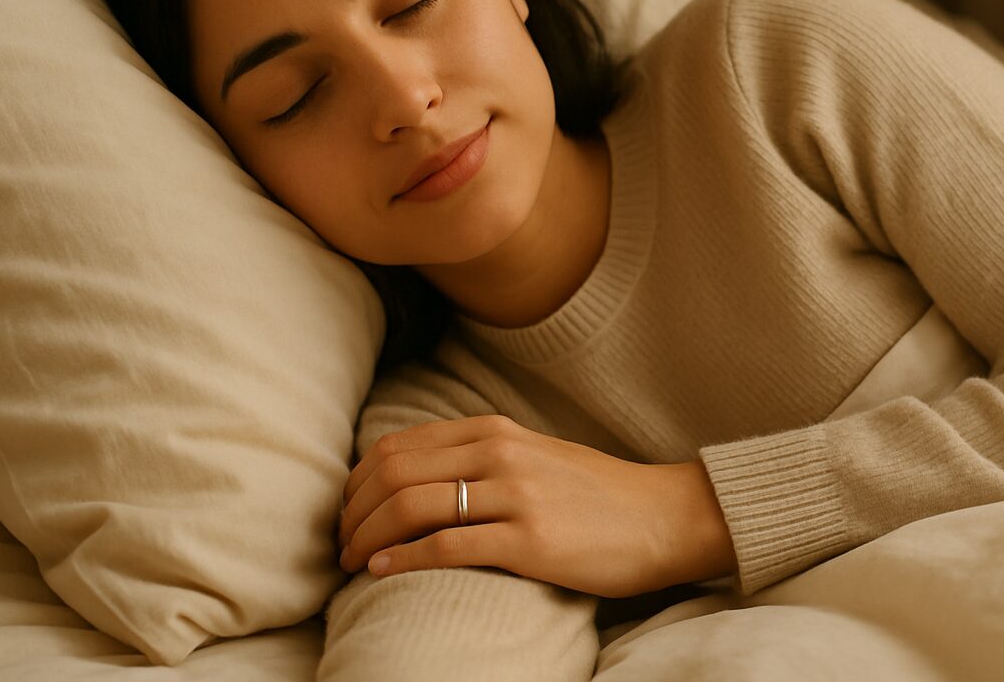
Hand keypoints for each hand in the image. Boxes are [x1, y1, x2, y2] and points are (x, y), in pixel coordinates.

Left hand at [337, 414, 736, 598]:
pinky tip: (382, 572)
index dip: (356, 483)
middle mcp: (501, 454)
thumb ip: (481, 459)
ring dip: (368, 536)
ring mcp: (516, 496)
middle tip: (339, 543)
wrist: (663, 517)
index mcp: (496, 432)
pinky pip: (448, 546)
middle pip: (393, 473)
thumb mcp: (534, 458)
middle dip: (352, 511)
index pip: (398, 446)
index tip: (345, 513)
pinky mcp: (530, 541)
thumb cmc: (597, 496)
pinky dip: (403, 560)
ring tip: (352, 562)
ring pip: (411, 506)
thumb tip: (418, 479)